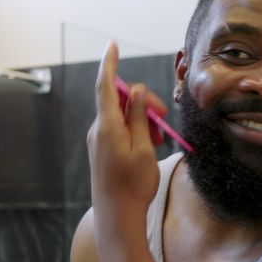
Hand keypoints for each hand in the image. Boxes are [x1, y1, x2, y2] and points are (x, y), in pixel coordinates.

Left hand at [87, 42, 164, 224]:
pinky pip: (119, 130)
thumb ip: (139, 117)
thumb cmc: (133, 185)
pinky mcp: (102, 150)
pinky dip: (135, 130)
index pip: (105, 86)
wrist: (117, 216)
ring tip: (158, 140)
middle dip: (143, 102)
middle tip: (162, 118)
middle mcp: (99, 130)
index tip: (112, 45)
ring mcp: (99, 140)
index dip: (109, 64)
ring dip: (142, 119)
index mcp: (107, 127)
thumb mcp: (143, 148)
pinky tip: (149, 146)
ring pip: (122, 116)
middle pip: (120, 100)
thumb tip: (136, 91)